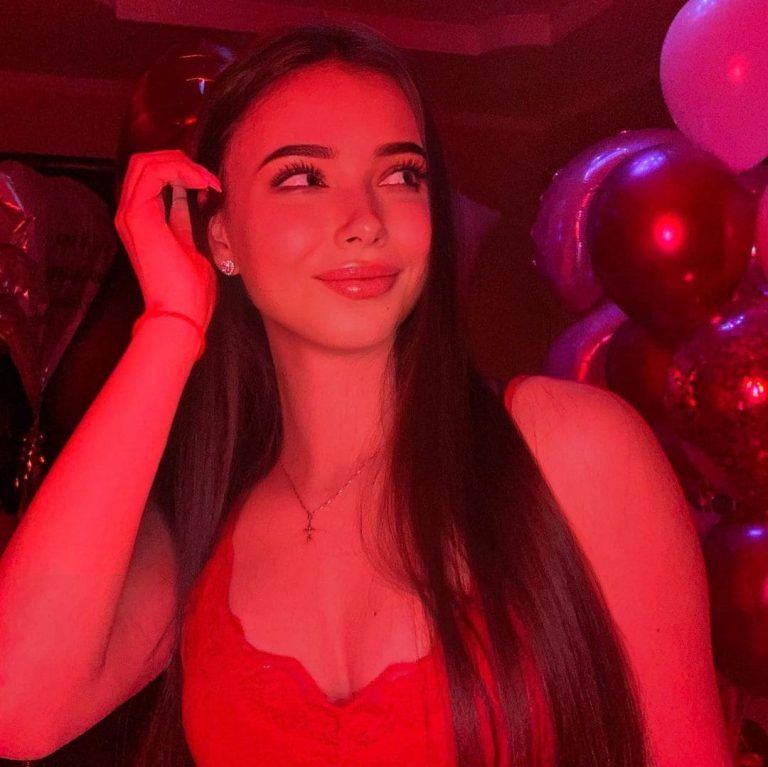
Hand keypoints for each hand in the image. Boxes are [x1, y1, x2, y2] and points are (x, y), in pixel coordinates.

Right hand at [115, 149, 221, 327]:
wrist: (180, 312)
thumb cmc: (189, 289)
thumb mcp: (189, 244)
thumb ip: (183, 218)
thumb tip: (190, 198)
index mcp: (141, 220)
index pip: (151, 175)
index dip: (180, 169)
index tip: (210, 184)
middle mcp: (130, 213)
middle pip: (144, 162)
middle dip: (180, 161)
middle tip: (208, 177)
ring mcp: (130, 213)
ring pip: (146, 162)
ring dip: (181, 164)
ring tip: (207, 180)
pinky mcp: (137, 216)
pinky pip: (153, 173)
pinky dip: (180, 170)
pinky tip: (201, 183)